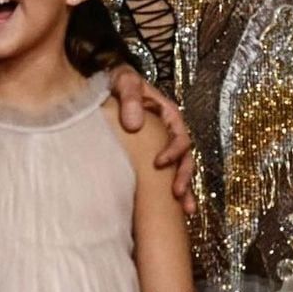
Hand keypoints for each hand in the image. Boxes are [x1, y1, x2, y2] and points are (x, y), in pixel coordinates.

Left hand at [108, 64, 196, 214]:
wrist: (106, 85)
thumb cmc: (117, 80)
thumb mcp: (124, 80)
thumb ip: (130, 95)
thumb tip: (134, 124)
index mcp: (167, 114)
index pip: (179, 135)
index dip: (174, 150)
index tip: (159, 163)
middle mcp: (168, 132)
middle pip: (185, 157)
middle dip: (184, 176)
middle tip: (177, 193)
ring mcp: (161, 146)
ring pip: (180, 169)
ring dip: (185, 188)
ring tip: (186, 210)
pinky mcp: (150, 158)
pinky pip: (164, 176)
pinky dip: (170, 193)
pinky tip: (173, 211)